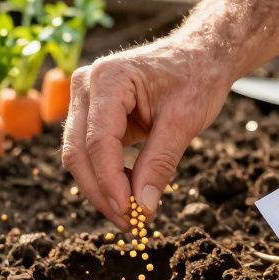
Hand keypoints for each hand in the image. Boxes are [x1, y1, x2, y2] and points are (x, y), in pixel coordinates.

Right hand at [61, 38, 236, 227]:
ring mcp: (84, 98)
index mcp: (108, 78)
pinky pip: (90, 152)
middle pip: (79, 152)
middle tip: (129, 225)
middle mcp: (86, 85)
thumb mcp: (184, 122)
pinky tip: (129, 194)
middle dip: (102, 192)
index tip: (130, 215)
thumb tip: (143, 209)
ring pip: (79, 156)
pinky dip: (107, 176)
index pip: (99, 141)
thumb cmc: (196, 78)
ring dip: (101, 189)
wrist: (199, 55)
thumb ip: (160, 164)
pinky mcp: (91, 113)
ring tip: (131, 215)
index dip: (111, 183)